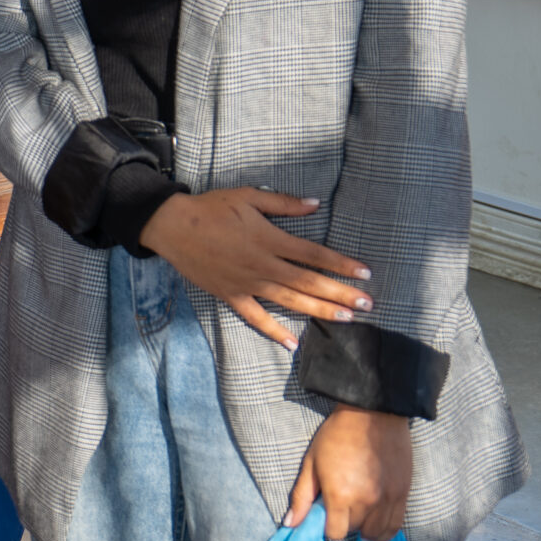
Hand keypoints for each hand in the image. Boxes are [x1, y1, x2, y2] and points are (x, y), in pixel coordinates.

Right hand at [139, 188, 372, 349]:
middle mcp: (263, 264)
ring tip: (346, 318)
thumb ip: (283, 203)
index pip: (313, 254)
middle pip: (308, 282)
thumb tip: (316, 204)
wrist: (172, 226)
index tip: (365, 273)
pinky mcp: (231, 295)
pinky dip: (274, 331)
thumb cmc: (211, 208)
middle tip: (367, 304)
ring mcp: (247, 283)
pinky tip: (293, 343)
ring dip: (319, 310)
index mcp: (269, 239)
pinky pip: (256, 317)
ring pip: (290, 300)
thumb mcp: (248, 197)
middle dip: (340, 293)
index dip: (340, 264)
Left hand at [287, 406, 412, 540]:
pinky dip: (384, 528)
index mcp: (340, 495)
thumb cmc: (336, 436)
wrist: (372, 414)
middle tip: (342, 506)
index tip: (326, 514)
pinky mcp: (403, 494)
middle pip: (355, 531)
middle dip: (345, 523)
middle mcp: (366, 502)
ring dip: (365, 528)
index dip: (327, 527)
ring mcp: (387, 500)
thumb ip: (301, 497)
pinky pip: (396, 525)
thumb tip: (289, 524)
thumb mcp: (311, 463)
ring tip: (359, 512)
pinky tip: (375, 516)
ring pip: (377, 534)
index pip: (334, 533)